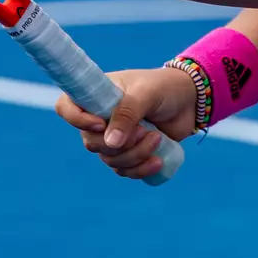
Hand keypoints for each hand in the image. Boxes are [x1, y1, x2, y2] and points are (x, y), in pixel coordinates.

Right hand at [55, 67, 198, 179]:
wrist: (190, 100)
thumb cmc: (165, 88)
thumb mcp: (147, 93)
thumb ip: (128, 113)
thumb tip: (111, 143)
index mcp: (97, 95)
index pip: (66, 107)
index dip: (76, 120)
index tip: (101, 124)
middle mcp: (100, 118)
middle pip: (91, 142)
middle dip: (120, 144)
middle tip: (145, 130)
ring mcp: (114, 137)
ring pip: (110, 159)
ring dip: (134, 156)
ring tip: (157, 139)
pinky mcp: (130, 152)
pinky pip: (124, 170)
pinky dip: (140, 170)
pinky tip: (158, 161)